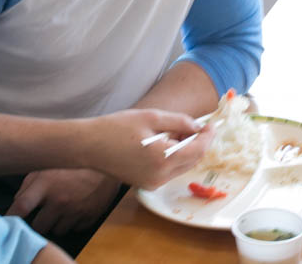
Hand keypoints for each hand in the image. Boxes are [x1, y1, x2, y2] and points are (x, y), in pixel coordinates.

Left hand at [7, 168, 120, 235]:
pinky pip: (75, 228)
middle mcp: (60, 200)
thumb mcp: (49, 163)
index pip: (21, 207)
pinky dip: (73, 222)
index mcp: (46, 184)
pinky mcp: (90, 216)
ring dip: (57, 223)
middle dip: (38, 221)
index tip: (7, 221)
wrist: (108, 159)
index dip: (11, 216)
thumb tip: (18, 201)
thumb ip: (30, 182)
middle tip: (43, 211)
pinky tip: (76, 208)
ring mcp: (76, 210)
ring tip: (63, 207)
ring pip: (57, 230)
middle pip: (38, 226)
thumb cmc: (75, 160)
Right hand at [85, 108, 214, 189]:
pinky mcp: (147, 184)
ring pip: (182, 166)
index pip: (197, 150)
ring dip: (187, 150)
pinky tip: (167, 142)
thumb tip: (198, 126)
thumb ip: (179, 121)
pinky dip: (174, 157)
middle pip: (192, 160)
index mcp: (162, 159)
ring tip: (179, 130)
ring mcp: (153, 183)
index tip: (212, 124)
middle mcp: (160, 176)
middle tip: (195, 125)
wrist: (89, 146)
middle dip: (198, 143)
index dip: (208, 136)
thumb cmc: (116, 128)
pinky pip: (170, 170)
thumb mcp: (151, 117)